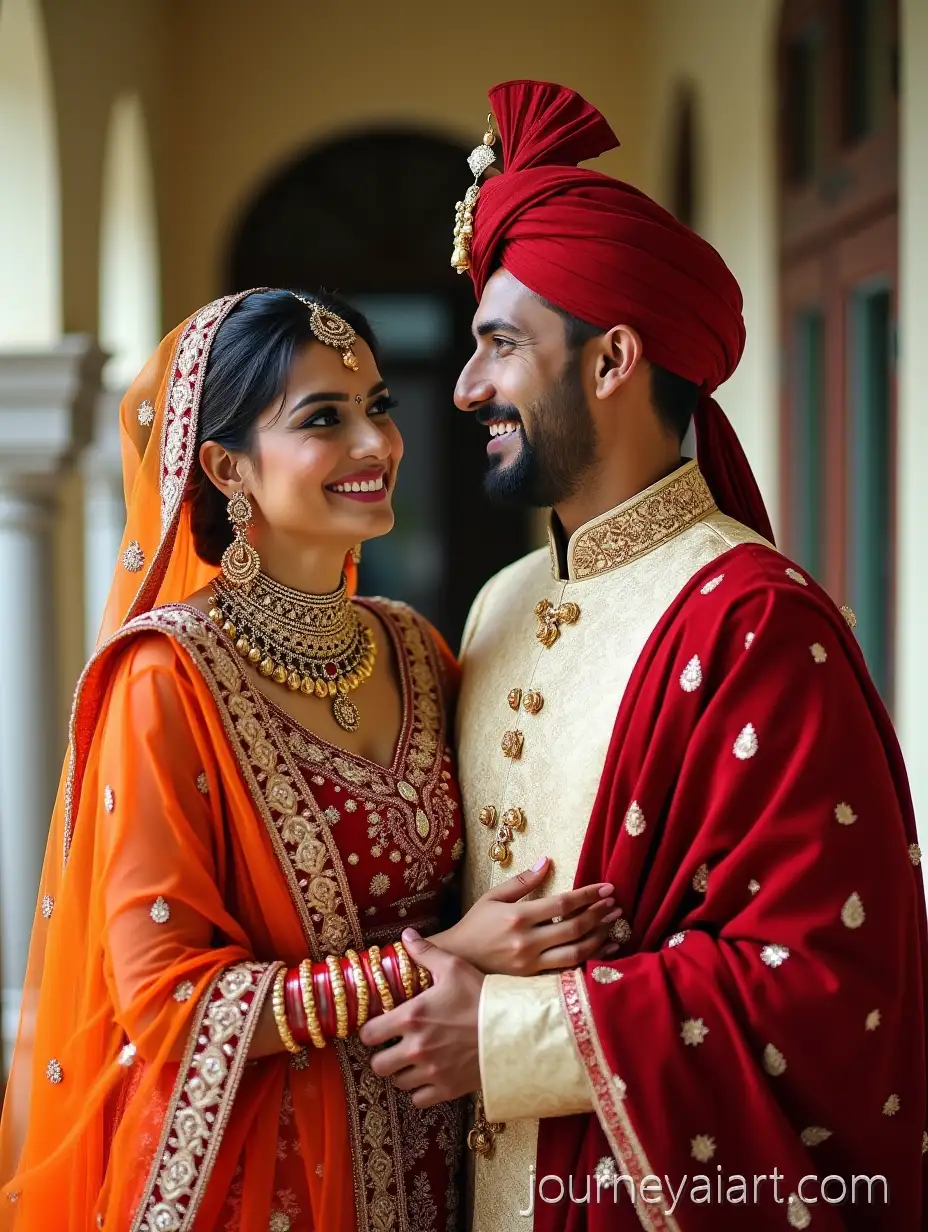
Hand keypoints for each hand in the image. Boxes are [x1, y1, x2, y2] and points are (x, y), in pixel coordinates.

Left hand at [360, 930, 482, 1107]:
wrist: (513, 1029)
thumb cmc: (481, 996)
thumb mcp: (453, 967)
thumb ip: (425, 953)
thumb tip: (406, 936)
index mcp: (411, 1017)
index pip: (369, 1034)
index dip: (371, 1031)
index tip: (379, 1027)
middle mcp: (415, 1048)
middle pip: (378, 1065)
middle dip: (383, 1056)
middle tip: (393, 1047)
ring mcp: (431, 1072)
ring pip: (398, 1082)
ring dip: (402, 1072)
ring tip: (412, 1060)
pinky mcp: (446, 1089)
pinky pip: (419, 1099)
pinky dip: (420, 1090)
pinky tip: (428, 1075)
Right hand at [431, 856, 621, 975]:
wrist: (456, 960)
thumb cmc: (475, 925)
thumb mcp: (493, 897)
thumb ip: (522, 882)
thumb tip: (546, 861)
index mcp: (518, 917)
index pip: (562, 904)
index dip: (588, 895)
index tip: (607, 887)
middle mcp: (527, 942)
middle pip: (574, 928)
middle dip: (599, 915)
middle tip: (615, 905)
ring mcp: (531, 964)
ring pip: (575, 953)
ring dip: (599, 938)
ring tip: (614, 925)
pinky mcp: (532, 979)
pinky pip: (567, 971)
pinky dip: (588, 960)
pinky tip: (602, 951)